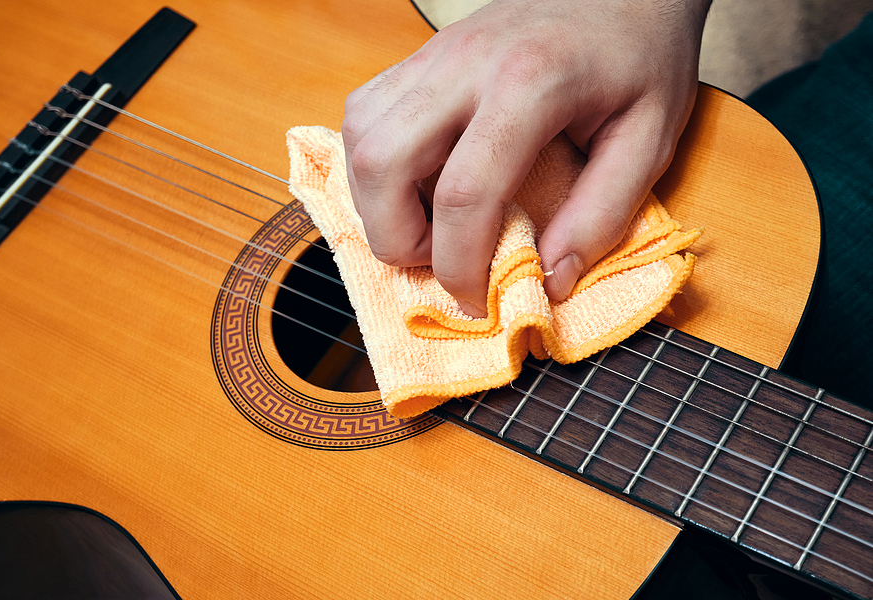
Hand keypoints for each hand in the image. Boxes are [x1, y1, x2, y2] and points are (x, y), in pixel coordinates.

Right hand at [342, 0, 709, 315]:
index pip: (465, 192)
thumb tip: (551, 280)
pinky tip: (417, 180)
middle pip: (382, 161)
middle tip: (438, 257)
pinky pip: (365, 113)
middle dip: (395, 236)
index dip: (459, 265)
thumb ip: (602, 215)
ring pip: (359, 136)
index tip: (476, 300)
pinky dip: (375, 163)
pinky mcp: (421, 56)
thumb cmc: (640, 56)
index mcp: (529, 85)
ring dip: (377, 200)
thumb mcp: (649, 138)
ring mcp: (434, 54)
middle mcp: (465, 64)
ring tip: (427, 222)